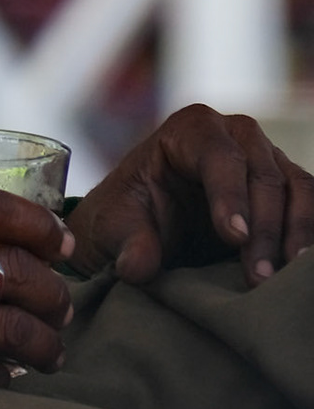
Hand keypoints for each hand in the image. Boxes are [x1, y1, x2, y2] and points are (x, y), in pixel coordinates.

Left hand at [66, 103, 313, 286]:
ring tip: (280, 279)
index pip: (218, 156)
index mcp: (190, 129)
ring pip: (297, 189)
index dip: (229, 196)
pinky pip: (311, 205)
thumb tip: (137, 267)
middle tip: (257, 276)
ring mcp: (268, 157)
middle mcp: (236, 133)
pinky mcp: (289, 186)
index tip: (233, 239)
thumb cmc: (130, 215)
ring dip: (294, 235)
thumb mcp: (115, 227)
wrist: (151, 224)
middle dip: (263, 229)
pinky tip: (298, 267)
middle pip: (263, 174)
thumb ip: (128, 244)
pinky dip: (308, 234)